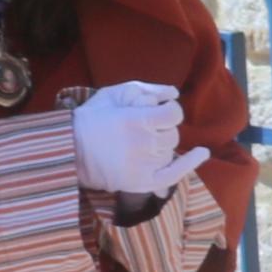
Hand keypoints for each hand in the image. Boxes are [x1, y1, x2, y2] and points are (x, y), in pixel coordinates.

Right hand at [69, 79, 206, 196]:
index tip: (160, 111)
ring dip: (161, 145)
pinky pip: (174, 174)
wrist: (68, 150)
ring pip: (170, 151)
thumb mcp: (112, 93)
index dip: (169, 111)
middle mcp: (143, 143)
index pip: (174, 114)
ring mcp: (144, 165)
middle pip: (173, 134)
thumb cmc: (90, 118)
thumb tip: (174, 93)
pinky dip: (191, 163)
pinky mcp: (142, 182)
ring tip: (139, 143)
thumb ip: (145, 89)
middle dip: (161, 129)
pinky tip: (203, 153)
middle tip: (141, 130)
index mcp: (136, 120)